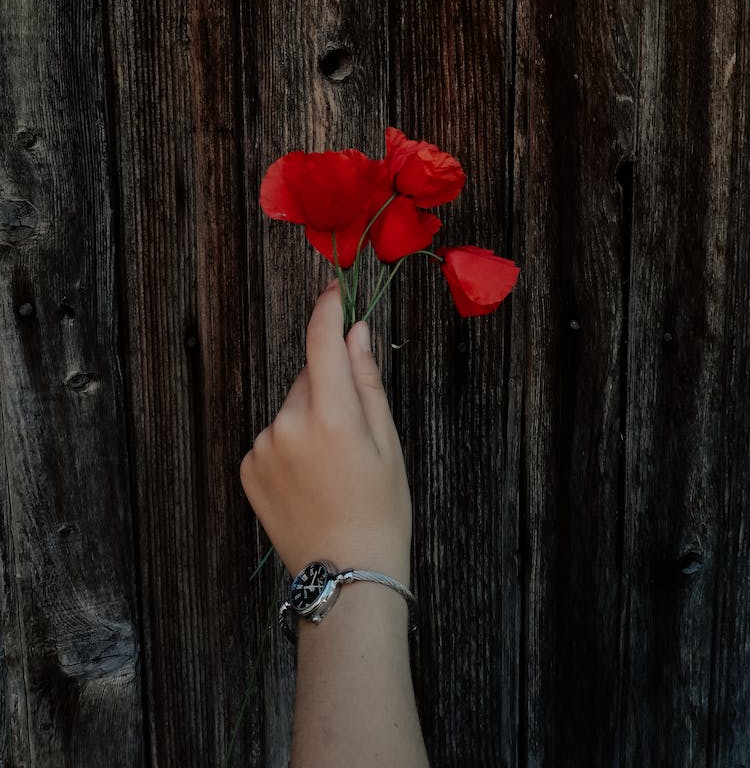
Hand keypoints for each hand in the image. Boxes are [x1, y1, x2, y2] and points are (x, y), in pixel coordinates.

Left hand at [240, 280, 412, 585]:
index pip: (321, 340)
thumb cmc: (381, 510)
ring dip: (310, 418)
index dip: (327, 309)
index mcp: (330, 415)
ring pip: (291, 407)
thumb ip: (366, 380)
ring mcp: (263, 448)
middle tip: (355, 431)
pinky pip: (274, 435)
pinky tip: (310, 478)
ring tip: (333, 466)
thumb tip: (357, 332)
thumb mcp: (388, 442)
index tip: (335, 291)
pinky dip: (291, 443)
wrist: (347, 575)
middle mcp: (287, 425)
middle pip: (309, 377)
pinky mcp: (248, 468)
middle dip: (330, 387)